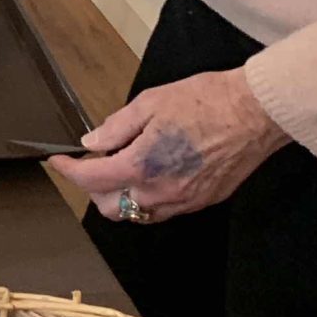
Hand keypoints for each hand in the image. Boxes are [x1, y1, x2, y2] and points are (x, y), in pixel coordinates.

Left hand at [52, 68, 288, 222]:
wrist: (256, 112)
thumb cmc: (206, 101)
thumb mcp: (150, 103)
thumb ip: (116, 128)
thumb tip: (92, 142)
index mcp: (142, 166)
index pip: (91, 180)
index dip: (68, 170)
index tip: (60, 161)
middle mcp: (161, 192)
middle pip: (111, 208)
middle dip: (95, 189)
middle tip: (95, 163)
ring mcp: (185, 201)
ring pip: (139, 214)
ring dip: (123, 196)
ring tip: (124, 167)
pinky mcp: (204, 201)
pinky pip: (166, 210)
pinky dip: (150, 198)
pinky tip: (153, 174)